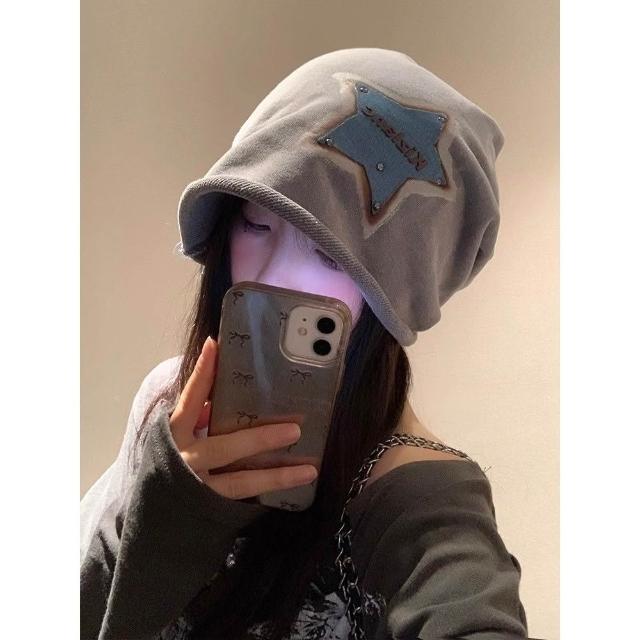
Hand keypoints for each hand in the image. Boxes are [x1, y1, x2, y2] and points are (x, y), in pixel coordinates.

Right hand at [169, 336, 317, 499]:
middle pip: (226, 447)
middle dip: (261, 439)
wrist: (150, 519)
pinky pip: (244, 498)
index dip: (202, 373)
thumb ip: (196, 418)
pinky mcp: (210, 510)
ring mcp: (198, 488)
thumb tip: (220, 396)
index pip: (190, 399)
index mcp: (174, 435)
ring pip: (241, 481)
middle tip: (295, 430)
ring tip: (309, 470)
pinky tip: (295, 487)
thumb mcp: (174, 439)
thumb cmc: (167, 466)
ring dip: (277, 475)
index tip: (215, 346)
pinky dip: (269, 491)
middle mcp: (185, 460)